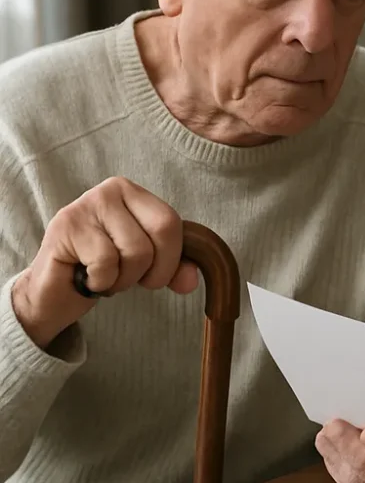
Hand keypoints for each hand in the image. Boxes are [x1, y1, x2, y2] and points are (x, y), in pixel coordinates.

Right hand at [11, 177, 198, 348]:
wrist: (55, 292)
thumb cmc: (103, 271)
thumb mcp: (147, 268)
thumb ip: (174, 269)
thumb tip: (191, 280)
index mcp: (135, 194)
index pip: (172, 222)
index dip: (171, 259)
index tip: (152, 275)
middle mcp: (112, 190)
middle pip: (162, 231)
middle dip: (153, 270)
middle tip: (128, 279)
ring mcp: (87, 204)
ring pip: (136, 251)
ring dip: (123, 279)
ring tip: (104, 275)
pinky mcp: (67, 226)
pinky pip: (106, 263)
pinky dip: (101, 282)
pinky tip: (85, 276)